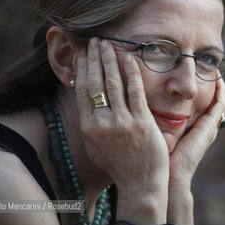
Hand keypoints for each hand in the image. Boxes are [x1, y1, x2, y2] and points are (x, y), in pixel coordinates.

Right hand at [75, 38, 168, 189]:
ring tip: (108, 43)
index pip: (82, 90)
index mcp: (89, 127)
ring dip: (109, 59)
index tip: (83, 53)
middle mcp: (102, 122)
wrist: (139, 183)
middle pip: (95, 82)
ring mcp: (122, 121)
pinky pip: (134, 91)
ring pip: (113, 83)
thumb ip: (92, 123)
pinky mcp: (141, 121)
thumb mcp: (97, 146)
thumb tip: (89, 102)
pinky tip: (129, 58)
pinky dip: (131, 72)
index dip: (82, 68)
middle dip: (94, 58)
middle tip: (94, 40)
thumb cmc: (119, 165)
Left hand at [166, 75, 224, 224]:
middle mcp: (207, 126)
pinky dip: (220, 89)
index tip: (198, 72)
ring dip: (220, 83)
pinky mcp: (210, 126)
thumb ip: (159, 121)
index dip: (207, 88)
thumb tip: (143, 105)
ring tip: (214, 69)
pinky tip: (215, 78)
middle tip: (210, 67)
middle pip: (220, 100)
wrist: (169, 174)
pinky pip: (221, 103)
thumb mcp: (161, 134)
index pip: (208, 103)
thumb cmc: (160, 157)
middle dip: (217, 83)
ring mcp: (211, 126)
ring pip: (224, 99)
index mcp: (197, 128)